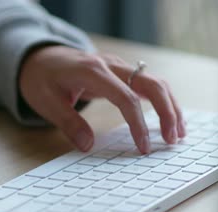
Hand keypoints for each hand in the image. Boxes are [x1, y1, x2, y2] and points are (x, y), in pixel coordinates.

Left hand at [19, 46, 185, 153]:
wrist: (39, 58)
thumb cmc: (41, 79)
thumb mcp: (45, 102)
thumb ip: (67, 123)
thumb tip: (87, 146)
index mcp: (92, 72)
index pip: (126, 97)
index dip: (138, 124)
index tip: (143, 147)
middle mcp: (111, 65)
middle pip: (151, 84)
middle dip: (167, 112)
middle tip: (172, 140)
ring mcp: (119, 67)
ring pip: (156, 82)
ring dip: (171, 106)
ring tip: (178, 134)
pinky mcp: (121, 73)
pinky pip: (149, 84)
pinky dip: (163, 101)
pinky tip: (170, 120)